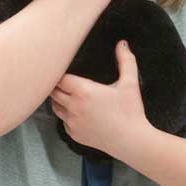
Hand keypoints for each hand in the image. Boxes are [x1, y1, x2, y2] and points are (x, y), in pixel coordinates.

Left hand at [50, 40, 148, 156]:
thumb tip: (122, 44)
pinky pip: (63, 121)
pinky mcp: (74, 134)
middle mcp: (73, 106)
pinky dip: (66, 115)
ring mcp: (72, 122)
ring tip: (68, 94)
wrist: (132, 141)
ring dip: (59, 100)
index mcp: (83, 91)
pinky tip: (76, 111)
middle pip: (53, 92)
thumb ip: (126, 60)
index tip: (63, 69)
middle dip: (57, 85)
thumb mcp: (130, 83)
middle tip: (64, 80)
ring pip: (55, 107)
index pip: (60, 78)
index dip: (60, 73)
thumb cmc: (130, 111)